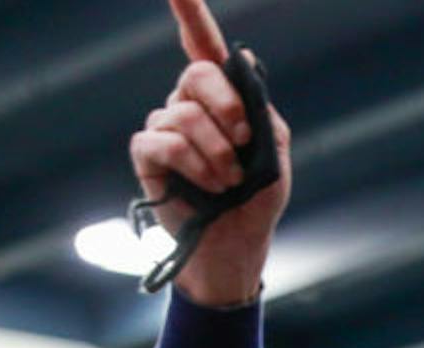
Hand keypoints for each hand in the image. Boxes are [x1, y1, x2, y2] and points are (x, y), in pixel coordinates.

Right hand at [127, 0, 292, 305]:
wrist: (237, 247)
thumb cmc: (257, 201)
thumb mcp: (274, 152)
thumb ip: (258, 106)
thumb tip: (241, 57)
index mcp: (221, 98)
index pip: (200, 44)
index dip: (187, 12)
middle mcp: (188, 105)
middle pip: (196, 74)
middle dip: (227, 106)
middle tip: (245, 142)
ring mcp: (166, 129)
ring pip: (184, 114)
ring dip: (217, 152)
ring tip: (229, 181)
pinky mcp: (148, 156)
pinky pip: (164, 141)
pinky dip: (194, 163)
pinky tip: (209, 186)